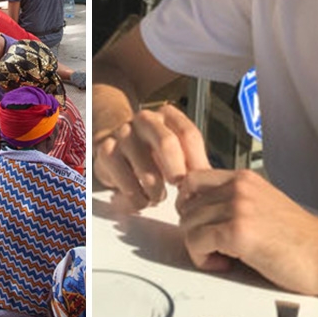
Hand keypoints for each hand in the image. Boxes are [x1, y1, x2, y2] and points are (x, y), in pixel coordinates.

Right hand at [93, 103, 209, 210]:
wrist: (113, 143)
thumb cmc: (151, 151)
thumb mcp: (175, 150)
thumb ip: (194, 163)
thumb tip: (212, 184)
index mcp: (166, 115)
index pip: (189, 134)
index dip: (197, 163)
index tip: (197, 182)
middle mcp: (144, 119)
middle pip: (167, 143)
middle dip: (178, 173)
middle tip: (180, 190)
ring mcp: (123, 134)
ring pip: (147, 172)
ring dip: (157, 194)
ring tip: (157, 197)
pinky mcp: (105, 152)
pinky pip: (128, 186)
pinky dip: (138, 200)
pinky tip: (140, 199)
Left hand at [175, 169, 317, 295]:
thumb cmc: (299, 240)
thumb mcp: (263, 206)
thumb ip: (234, 201)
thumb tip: (200, 212)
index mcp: (244, 179)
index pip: (192, 180)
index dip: (188, 205)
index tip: (202, 225)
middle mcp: (238, 187)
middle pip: (186, 205)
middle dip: (194, 230)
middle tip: (215, 248)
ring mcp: (238, 207)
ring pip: (188, 225)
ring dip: (199, 247)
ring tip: (224, 258)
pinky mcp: (238, 232)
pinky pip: (196, 243)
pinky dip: (204, 259)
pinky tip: (226, 265)